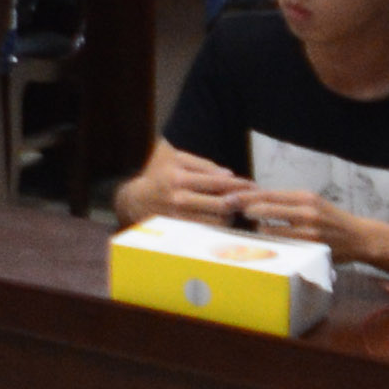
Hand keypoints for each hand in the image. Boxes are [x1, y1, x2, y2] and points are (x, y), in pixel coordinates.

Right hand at [111, 147, 245, 226]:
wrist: (136, 199)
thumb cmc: (160, 173)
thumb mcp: (177, 159)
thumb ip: (204, 166)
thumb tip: (229, 176)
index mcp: (179, 178)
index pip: (217, 182)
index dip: (238, 184)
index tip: (253, 185)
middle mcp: (179, 199)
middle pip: (221, 205)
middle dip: (239, 202)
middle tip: (250, 199)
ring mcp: (179, 217)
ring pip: (217, 221)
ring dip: (231, 215)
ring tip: (234, 207)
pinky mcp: (181, 230)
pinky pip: (208, 230)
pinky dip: (219, 224)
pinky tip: (223, 216)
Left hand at [230, 187, 356, 248]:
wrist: (359, 237)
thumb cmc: (329, 220)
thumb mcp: (310, 203)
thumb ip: (286, 202)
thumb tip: (252, 198)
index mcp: (304, 196)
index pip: (267, 193)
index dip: (245, 195)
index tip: (227, 196)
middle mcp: (306, 210)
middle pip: (264, 207)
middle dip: (243, 209)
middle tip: (227, 210)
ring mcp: (308, 230)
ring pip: (268, 228)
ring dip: (255, 230)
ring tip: (249, 230)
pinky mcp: (310, 247)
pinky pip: (280, 244)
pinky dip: (269, 242)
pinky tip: (263, 242)